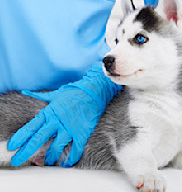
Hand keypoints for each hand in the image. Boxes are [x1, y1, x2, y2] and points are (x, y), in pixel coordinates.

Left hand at [7, 65, 121, 166]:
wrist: (93, 92)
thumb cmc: (74, 92)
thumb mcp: (55, 94)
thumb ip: (40, 95)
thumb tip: (26, 92)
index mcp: (49, 112)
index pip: (31, 127)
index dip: (20, 138)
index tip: (12, 146)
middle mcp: (57, 122)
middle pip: (38, 139)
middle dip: (26, 151)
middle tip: (18, 160)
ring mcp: (70, 128)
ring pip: (56, 147)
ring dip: (50, 157)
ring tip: (48, 162)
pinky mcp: (82, 133)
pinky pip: (76, 149)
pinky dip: (72, 158)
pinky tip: (67, 163)